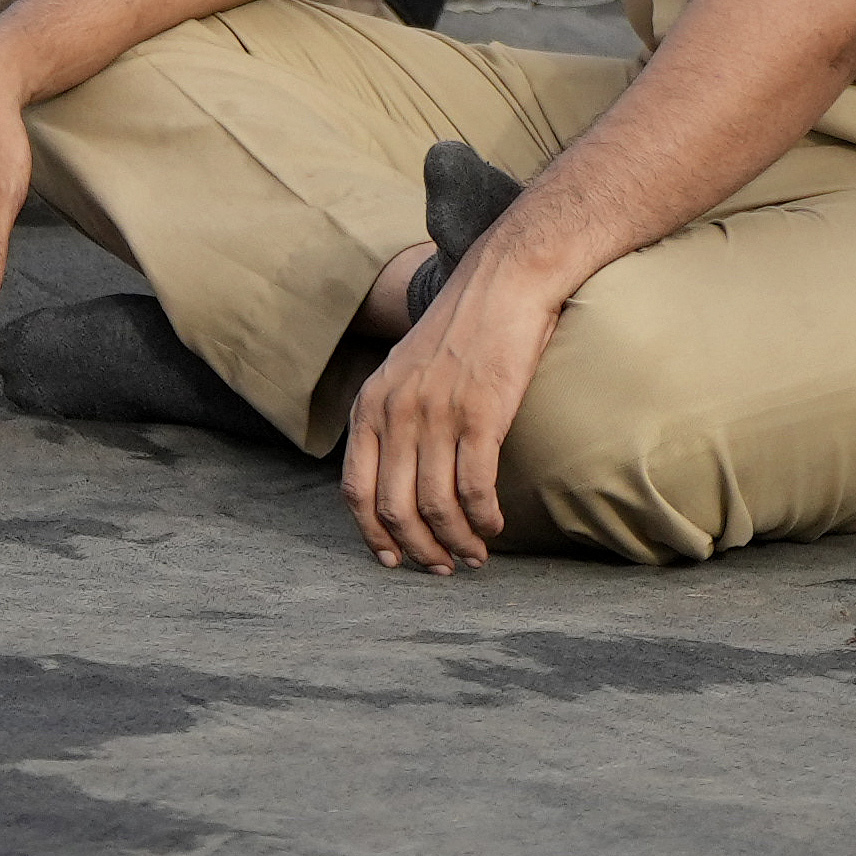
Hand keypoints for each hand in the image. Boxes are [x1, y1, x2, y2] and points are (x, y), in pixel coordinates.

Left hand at [338, 257, 555, 570]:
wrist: (502, 286)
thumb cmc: (459, 335)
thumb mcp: (404, 372)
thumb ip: (393, 417)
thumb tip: (396, 474)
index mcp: (370, 405)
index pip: (353, 489)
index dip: (371, 534)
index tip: (392, 561)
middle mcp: (394, 412)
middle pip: (392, 507)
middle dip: (417, 549)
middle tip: (442, 569)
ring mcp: (435, 413)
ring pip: (434, 505)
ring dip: (456, 542)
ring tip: (474, 557)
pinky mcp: (480, 414)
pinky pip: (475, 487)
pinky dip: (484, 519)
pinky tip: (496, 527)